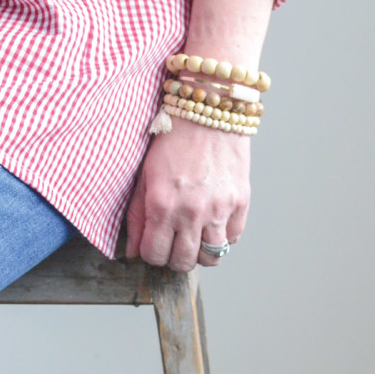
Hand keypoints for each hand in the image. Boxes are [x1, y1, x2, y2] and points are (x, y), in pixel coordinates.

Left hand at [123, 119, 249, 267]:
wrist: (209, 111)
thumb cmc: (173, 140)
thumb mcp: (145, 176)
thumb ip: (137, 216)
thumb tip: (134, 250)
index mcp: (163, 205)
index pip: (155, 255)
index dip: (151, 255)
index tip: (154, 245)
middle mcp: (191, 212)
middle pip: (183, 262)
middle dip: (174, 259)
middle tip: (174, 244)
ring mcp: (219, 208)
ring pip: (211, 256)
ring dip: (201, 253)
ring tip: (195, 237)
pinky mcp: (240, 201)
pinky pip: (233, 238)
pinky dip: (223, 237)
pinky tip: (213, 223)